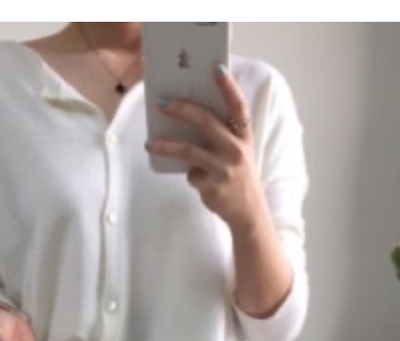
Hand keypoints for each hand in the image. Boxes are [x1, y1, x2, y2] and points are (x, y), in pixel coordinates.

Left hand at [146, 66, 264, 232]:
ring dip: (167, 146)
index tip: (216, 69)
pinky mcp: (213, 187)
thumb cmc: (238, 174)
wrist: (249, 212)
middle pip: (207, 123)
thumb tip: (189, 115)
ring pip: (190, 151)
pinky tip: (198, 179)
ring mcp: (224, 170)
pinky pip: (192, 175)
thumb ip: (223, 134)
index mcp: (244, 136)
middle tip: (163, 103)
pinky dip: (191, 176)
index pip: (238, 106)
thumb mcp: (238, 151)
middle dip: (183, 110)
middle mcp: (236, 151)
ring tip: (150, 144)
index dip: (229, 87)